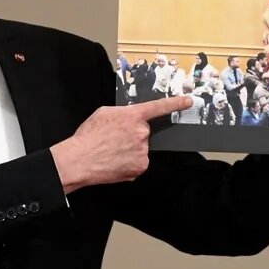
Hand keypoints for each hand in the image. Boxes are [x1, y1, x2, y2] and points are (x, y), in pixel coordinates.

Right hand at [50, 96, 191, 194]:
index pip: (159, 107)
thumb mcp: (104, 113)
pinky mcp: (140, 167)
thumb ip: (122, 114)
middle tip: (114, 140)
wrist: (79, 160)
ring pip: (141, 148)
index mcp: (133, 116)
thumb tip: (130, 118)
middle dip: (132, 135)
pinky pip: (138, 162)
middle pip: (144, 132)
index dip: (176, 104)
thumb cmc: (88, 136)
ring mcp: (142, 151)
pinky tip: (115, 162)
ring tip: (111, 152)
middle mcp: (141, 133)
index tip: (189, 101)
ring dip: (130, 149)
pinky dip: (129, 163)